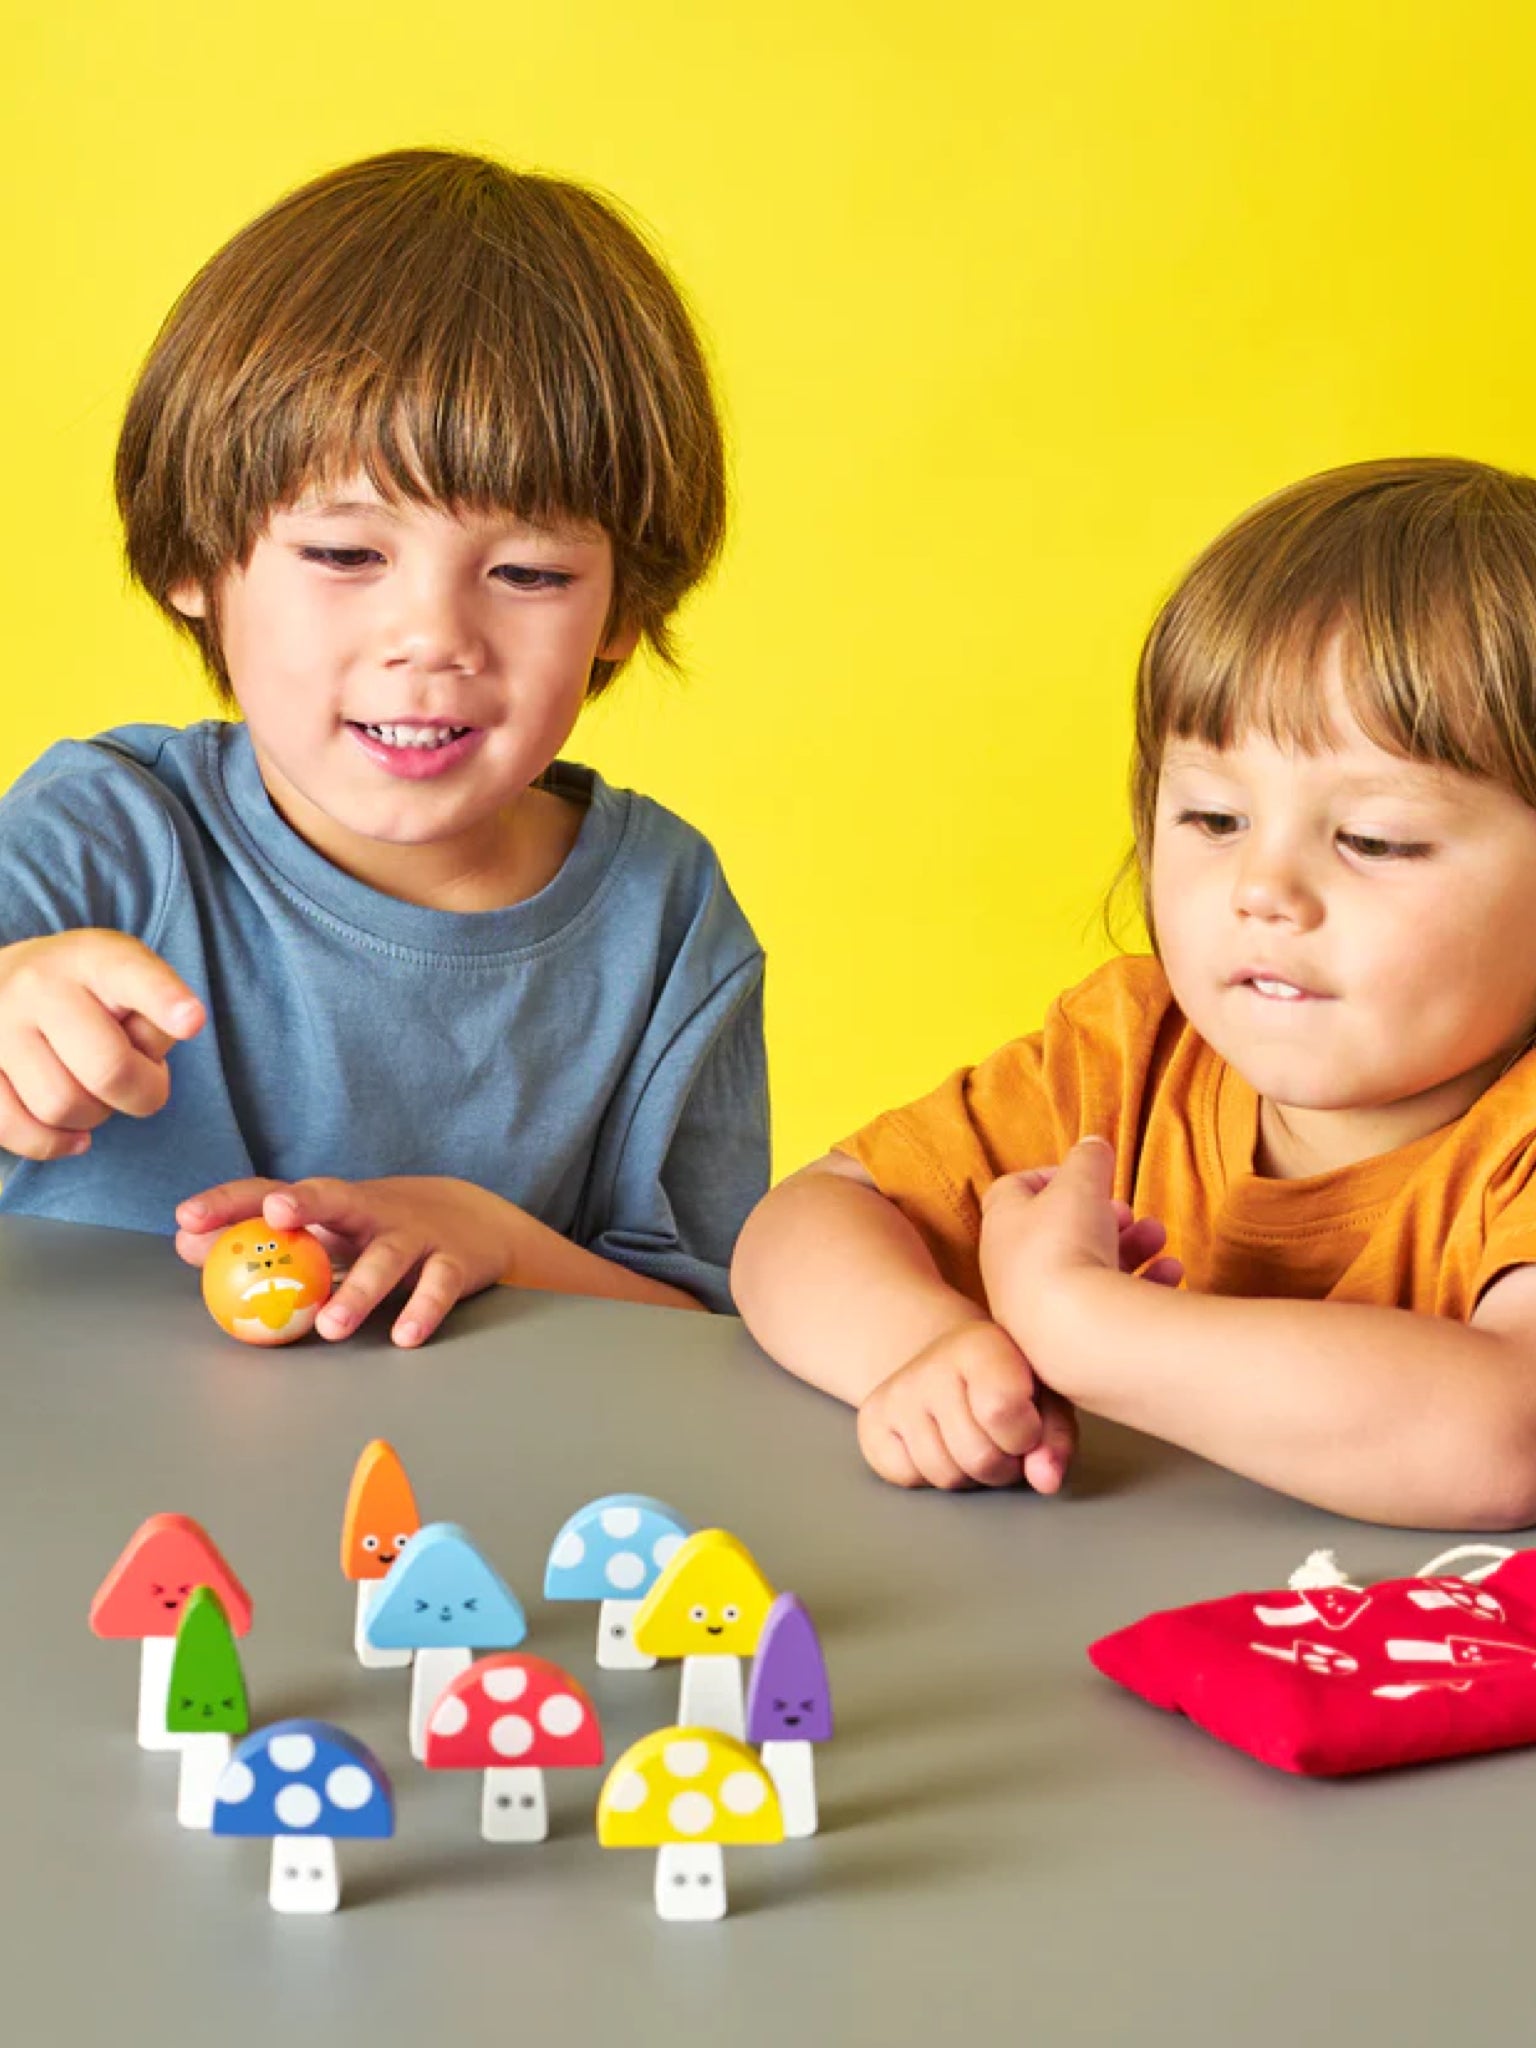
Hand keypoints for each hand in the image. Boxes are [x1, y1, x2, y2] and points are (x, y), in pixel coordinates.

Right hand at [0, 930, 204, 1159]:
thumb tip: (147, 1066)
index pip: (131, 975)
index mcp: (93, 957)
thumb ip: (154, 1017)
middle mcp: (38, 985)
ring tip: (95, 1093)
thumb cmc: (87, 991)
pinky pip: (12, 1127)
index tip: (191, 1021)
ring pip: (61, 1106)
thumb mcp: (129, 979)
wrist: (1, 979)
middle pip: (108, 1068)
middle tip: (143, 1085)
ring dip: (93, 1117)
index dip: (164, 1000)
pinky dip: (51, 1143)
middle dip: (142, 1094)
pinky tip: (73, 1134)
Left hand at [174, 1174, 517, 1346]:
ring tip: (331, 1326)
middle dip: (306, 1203)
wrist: (476, 1221)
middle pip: (337, 1198)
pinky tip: (403, 1336)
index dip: (230, 1203)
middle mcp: (371, 1211)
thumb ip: (260, 1240)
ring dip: (359, 1291)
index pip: (275, 1192)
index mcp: (332, 1205)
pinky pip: (438, 1286)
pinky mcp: (453, 1261)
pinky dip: (422, 1310)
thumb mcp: (322, 1231)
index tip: (188, 1218)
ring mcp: (415, 1235)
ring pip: (387, 1257)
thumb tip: (185, 1244)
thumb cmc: (378, 1231)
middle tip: (275, 1217)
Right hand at [856, 1318, 1076, 1492]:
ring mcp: (896, 1393)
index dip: (1025, 1436)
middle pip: (977, 1457)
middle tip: (1002, 1443)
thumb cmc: (1007, 1383)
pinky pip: (906, 1477)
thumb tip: (1045, 1480)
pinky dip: (928, 1476)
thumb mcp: (1045, 1398)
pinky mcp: (870, 1419)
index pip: (1002, 1412)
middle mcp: (931, 1363)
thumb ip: (1054, 1438)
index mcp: (980, 1345)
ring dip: (968, 1475)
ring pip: (944, 1476)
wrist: (946, 1362)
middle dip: (1001, 1465)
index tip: (1028, 1426)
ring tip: (974, 1443)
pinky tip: (939, 1444)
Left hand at [979, 1136, 1182, 1365]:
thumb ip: (1088, 1157)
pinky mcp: (1068, 1342)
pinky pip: (1105, 1309)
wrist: (1073, 1335)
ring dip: (1129, 1248)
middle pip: (1059, 1232)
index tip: (1088, 1173)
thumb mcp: (1081, 1181)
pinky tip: (1171, 1274)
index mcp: (1002, 1225)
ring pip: (1087, 1269)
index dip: (1052, 1175)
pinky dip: (1139, 1287)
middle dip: (1102, 1217)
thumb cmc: (1065, 1246)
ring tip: (1159, 1239)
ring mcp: (1037, 1311)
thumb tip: (1093, 1143)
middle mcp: (1011, 1271)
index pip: (1014, 1189)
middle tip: (1128, 1214)